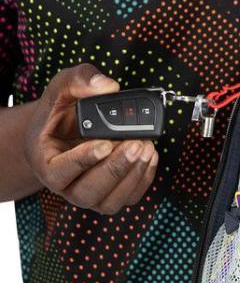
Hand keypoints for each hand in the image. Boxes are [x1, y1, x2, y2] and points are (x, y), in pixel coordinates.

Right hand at [24, 64, 158, 214]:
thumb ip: (78, 81)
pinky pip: (129, 197)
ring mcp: (90, 196)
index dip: (84, 159)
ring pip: (111, 201)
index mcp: (46, 165)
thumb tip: (108, 86)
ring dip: (132, 175)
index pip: (61, 172)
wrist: (61, 135)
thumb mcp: (59, 90)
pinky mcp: (111, 196)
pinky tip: (151, 156)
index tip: (105, 143)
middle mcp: (67, 187)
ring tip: (146, 147)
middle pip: (90, 191)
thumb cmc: (58, 115)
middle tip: (135, 144)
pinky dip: (143, 178)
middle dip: (115, 168)